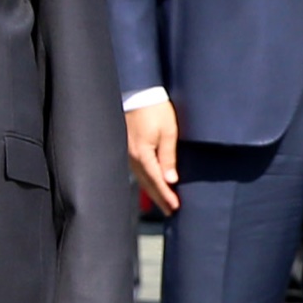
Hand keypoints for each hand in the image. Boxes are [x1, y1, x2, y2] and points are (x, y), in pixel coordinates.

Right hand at [126, 98, 180, 213]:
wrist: (138, 91)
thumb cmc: (155, 109)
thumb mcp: (168, 131)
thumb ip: (168, 157)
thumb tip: (170, 180)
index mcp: (142, 154)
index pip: (156, 181)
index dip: (166, 195)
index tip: (175, 207)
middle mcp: (131, 156)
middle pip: (146, 183)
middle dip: (159, 198)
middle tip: (170, 211)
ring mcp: (127, 152)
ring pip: (141, 178)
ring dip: (152, 190)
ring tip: (163, 201)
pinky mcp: (127, 147)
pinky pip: (137, 169)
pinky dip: (146, 179)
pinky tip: (151, 182)